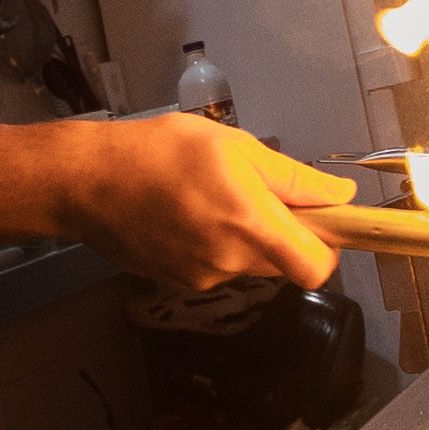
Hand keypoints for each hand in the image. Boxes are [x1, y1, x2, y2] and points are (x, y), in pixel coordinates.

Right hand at [67, 115, 355, 290]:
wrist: (87, 182)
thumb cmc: (161, 151)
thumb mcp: (233, 146)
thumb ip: (292, 177)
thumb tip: (341, 195)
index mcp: (250, 225)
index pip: (315, 267)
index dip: (328, 248)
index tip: (319, 221)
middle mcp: (231, 262)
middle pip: (283, 263)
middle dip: (280, 233)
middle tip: (253, 191)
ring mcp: (203, 278)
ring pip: (248, 264)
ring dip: (244, 238)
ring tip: (209, 196)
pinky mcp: (179, 283)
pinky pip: (217, 267)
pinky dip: (214, 245)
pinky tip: (186, 214)